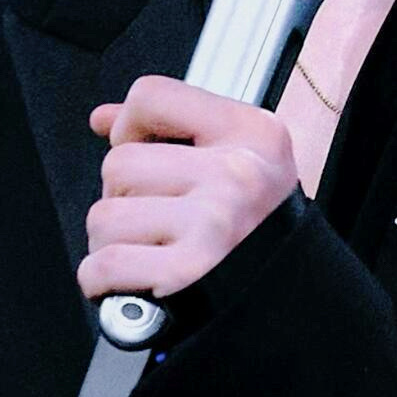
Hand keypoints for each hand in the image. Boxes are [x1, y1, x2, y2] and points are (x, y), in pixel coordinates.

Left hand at [77, 76, 299, 308]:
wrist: (295, 300)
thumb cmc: (260, 234)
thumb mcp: (240, 163)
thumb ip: (172, 131)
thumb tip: (104, 118)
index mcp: (252, 134)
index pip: (150, 96)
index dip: (130, 127)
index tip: (142, 153)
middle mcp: (237, 174)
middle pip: (118, 164)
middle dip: (123, 198)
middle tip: (157, 221)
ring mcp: (214, 222)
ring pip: (104, 216)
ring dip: (112, 244)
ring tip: (151, 253)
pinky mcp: (189, 271)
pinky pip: (104, 265)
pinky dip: (101, 281)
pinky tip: (130, 282)